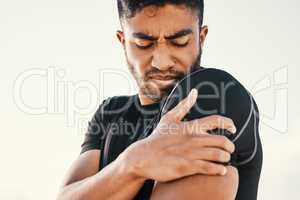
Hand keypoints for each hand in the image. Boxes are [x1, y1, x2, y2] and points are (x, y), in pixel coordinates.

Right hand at [119, 89, 236, 181]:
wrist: (143, 157)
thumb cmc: (157, 138)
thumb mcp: (169, 118)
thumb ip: (184, 105)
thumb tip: (195, 92)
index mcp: (190, 126)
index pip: (216, 120)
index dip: (229, 123)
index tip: (233, 128)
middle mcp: (192, 138)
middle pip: (222, 140)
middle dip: (230, 146)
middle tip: (229, 149)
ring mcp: (190, 153)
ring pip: (219, 155)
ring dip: (225, 158)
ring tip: (224, 160)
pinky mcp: (187, 166)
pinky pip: (210, 168)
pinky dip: (219, 170)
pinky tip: (220, 170)